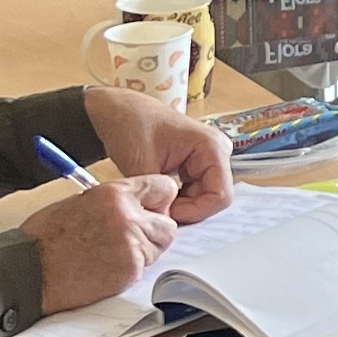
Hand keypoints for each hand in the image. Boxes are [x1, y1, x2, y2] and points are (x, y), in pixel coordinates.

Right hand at [22, 171, 177, 311]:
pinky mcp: (129, 268)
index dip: (159, 203)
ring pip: (159, 249)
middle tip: (133, 241)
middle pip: (168, 224)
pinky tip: (106, 269)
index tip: (153, 212)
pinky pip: (145, 269)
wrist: (29, 268)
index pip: (163, 187)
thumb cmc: (46, 238)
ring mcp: (130, 243)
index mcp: (114, 193)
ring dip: (144, 254)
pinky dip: (130, 271)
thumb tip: (138, 206)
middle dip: (155, 233)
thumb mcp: (81, 203)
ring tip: (113, 255)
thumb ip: (115, 203)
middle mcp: (127, 215)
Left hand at [82, 85, 235, 220]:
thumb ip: (158, 198)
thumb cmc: (130, 127)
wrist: (117, 112)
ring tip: (157, 202)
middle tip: (160, 211)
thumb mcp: (141, 165)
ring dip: (182, 206)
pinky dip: (179, 200)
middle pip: (214, 198)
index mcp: (211, 146)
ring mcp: (208, 157)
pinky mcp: (197, 164)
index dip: (195, 212)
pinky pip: (196, 192)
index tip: (167, 214)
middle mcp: (217, 151)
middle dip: (188, 210)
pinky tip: (161, 197)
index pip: (220, 195)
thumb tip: (165, 224)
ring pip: (205, 198)